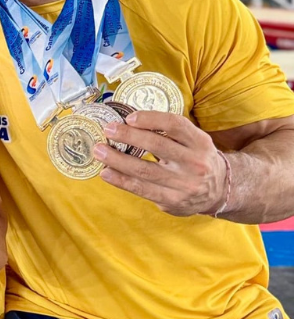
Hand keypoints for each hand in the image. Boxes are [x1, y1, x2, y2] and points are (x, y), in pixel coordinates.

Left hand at [93, 111, 226, 216]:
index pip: (175, 125)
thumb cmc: (196, 159)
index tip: (129, 117)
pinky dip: (121, 180)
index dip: (151, 119)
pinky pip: (142, 189)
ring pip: (144, 170)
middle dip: (128, 136)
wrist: (219, 191)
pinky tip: (106, 173)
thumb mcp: (193, 141)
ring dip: (117, 159)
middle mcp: (195, 162)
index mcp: (200, 142)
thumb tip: (127, 121)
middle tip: (108, 130)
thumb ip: (169, 133)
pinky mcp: (173, 201)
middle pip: (156, 145)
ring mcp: (184, 184)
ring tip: (98, 151)